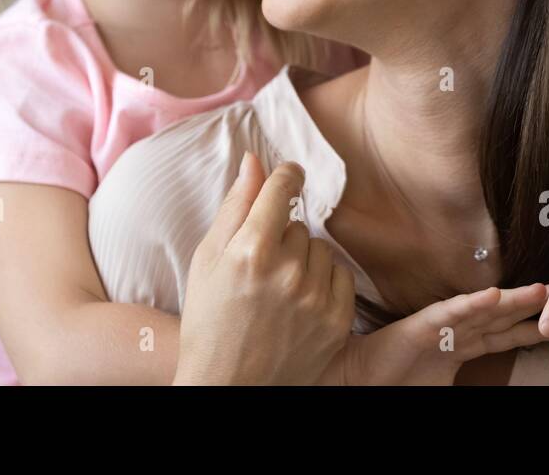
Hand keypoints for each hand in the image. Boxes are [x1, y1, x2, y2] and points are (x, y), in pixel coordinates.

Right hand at [173, 152, 355, 384]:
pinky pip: (341, 276)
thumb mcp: (207, 259)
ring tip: (277, 291)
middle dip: (281, 238)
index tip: (288, 176)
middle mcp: (287, 271)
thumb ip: (235, 206)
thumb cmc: (209, 322)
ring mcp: (315, 298)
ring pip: (321, 249)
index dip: (286, 176)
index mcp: (250, 251)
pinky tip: (298, 304)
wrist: (227, 388)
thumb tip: (255, 160)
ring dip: (303, 261)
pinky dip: (324, 284)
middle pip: (298, 224)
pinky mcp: (336, 321)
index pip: (282, 187)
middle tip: (258, 269)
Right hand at [322, 284, 548, 385]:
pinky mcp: (422, 324)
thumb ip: (466, 376)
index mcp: (463, 344)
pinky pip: (452, 313)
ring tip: (543, 291)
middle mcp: (456, 330)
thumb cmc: (397, 381)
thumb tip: (492, 389)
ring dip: (514, 300)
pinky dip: (474, 303)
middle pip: (503, 317)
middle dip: (535, 307)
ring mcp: (441, 325)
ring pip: (484, 310)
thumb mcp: (443, 383)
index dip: (533, 326)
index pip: (505, 334)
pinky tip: (493, 295)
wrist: (359, 377)